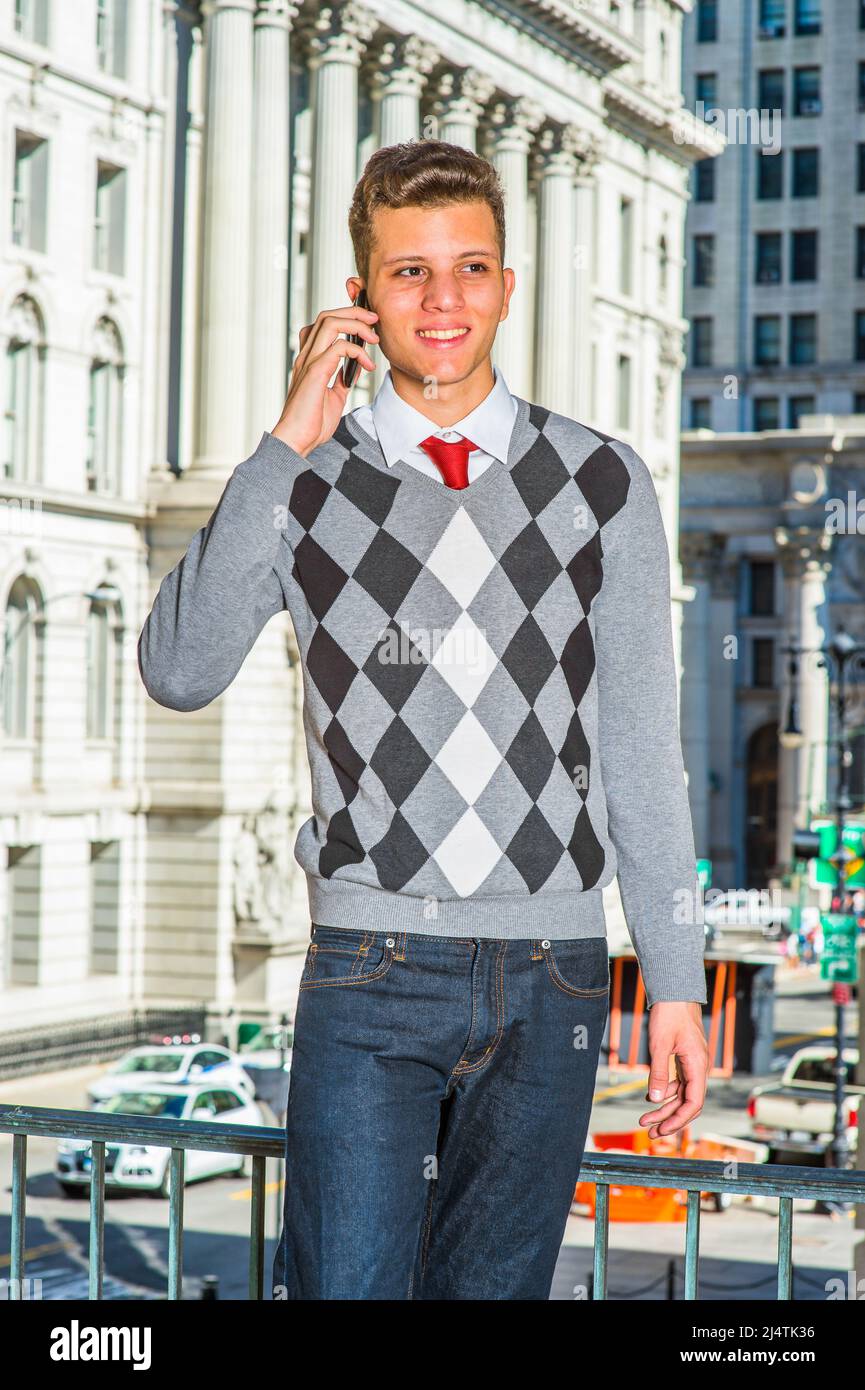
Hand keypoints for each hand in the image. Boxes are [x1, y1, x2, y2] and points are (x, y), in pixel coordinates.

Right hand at [271, 301, 379, 456]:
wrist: (297, 440)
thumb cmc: (312, 423)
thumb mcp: (335, 396)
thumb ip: (344, 378)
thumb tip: (357, 365)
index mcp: (310, 360)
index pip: (324, 324)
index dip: (345, 317)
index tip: (368, 325)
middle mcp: (307, 356)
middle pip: (327, 316)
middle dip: (354, 312)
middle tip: (375, 320)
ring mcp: (309, 362)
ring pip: (330, 322)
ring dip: (356, 324)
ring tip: (374, 337)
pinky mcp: (315, 372)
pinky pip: (338, 347)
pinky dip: (357, 351)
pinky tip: (367, 365)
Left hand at [637, 1001, 707, 1138]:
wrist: (674, 992)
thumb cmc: (669, 1014)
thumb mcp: (659, 1045)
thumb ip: (658, 1073)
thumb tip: (654, 1100)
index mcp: (698, 1065)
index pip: (693, 1103)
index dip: (678, 1120)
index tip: (662, 1130)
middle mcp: (699, 1067)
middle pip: (687, 1103)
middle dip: (669, 1119)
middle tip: (650, 1132)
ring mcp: (692, 1063)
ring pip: (682, 1094)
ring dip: (665, 1108)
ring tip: (645, 1120)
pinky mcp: (685, 1059)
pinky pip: (678, 1082)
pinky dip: (665, 1092)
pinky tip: (650, 1098)